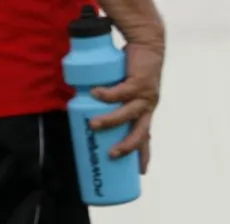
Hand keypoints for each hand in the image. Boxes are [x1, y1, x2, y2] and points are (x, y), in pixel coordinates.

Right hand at [89, 41, 164, 173]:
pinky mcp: (140, 81)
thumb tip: (81, 110)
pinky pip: (122, 90)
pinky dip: (108, 94)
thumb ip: (107, 101)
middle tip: (112, 154)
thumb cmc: (131, 69)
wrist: (147, 44)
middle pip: (140, 132)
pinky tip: (95, 93)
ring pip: (129, 113)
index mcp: (145, 113)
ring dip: (111, 120)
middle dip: (128, 146)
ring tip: (94, 124)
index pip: (145, 139)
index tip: (140, 172)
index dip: (143, 155)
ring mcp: (145, 95)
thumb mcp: (122, 90)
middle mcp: (147, 107)